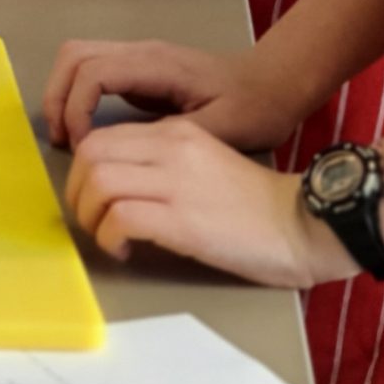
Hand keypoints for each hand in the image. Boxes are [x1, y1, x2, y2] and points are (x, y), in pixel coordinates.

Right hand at [40, 37, 308, 152]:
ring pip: (77, 58)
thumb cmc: (253, 108)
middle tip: (62, 142)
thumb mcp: (221, 130)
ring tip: (68, 138)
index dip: (77, 109)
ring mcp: (137, 57)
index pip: (93, 72)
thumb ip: (172, 136)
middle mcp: (141, 52)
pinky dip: (76, 95)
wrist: (275, 84)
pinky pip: (91, 71)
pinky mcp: (137, 70)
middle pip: (73, 55)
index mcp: (158, 65)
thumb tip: (126, 150)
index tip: (84, 148)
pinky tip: (86, 130)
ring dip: (62, 94)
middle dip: (57, 97)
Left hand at [65, 117, 354, 287]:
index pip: (102, 137)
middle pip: (90, 154)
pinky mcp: (184, 221)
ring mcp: (177, 183)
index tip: (91, 197)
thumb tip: (116, 185)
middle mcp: (172, 148)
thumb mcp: (204, 165)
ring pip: (98, 182)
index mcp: (176, 133)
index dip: (81, 170)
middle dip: (76, 191)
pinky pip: (120, 218)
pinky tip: (126, 250)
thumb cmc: (258, 206)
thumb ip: (164, 164)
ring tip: (107, 236)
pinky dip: (109, 237)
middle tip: (90, 219)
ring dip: (90, 216)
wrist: (307, 224)